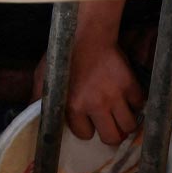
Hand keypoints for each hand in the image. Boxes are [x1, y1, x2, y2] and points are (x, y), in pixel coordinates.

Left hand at [34, 1, 142, 145]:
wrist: (86, 35)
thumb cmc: (62, 55)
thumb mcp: (44, 77)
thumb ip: (40, 99)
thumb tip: (32, 116)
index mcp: (73, 105)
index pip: (85, 134)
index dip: (85, 129)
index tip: (85, 121)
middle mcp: (96, 104)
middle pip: (112, 137)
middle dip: (109, 134)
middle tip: (107, 125)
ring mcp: (115, 95)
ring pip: (129, 126)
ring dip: (124, 123)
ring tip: (118, 115)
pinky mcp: (130, 85)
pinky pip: (139, 105)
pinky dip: (135, 104)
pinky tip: (126, 98)